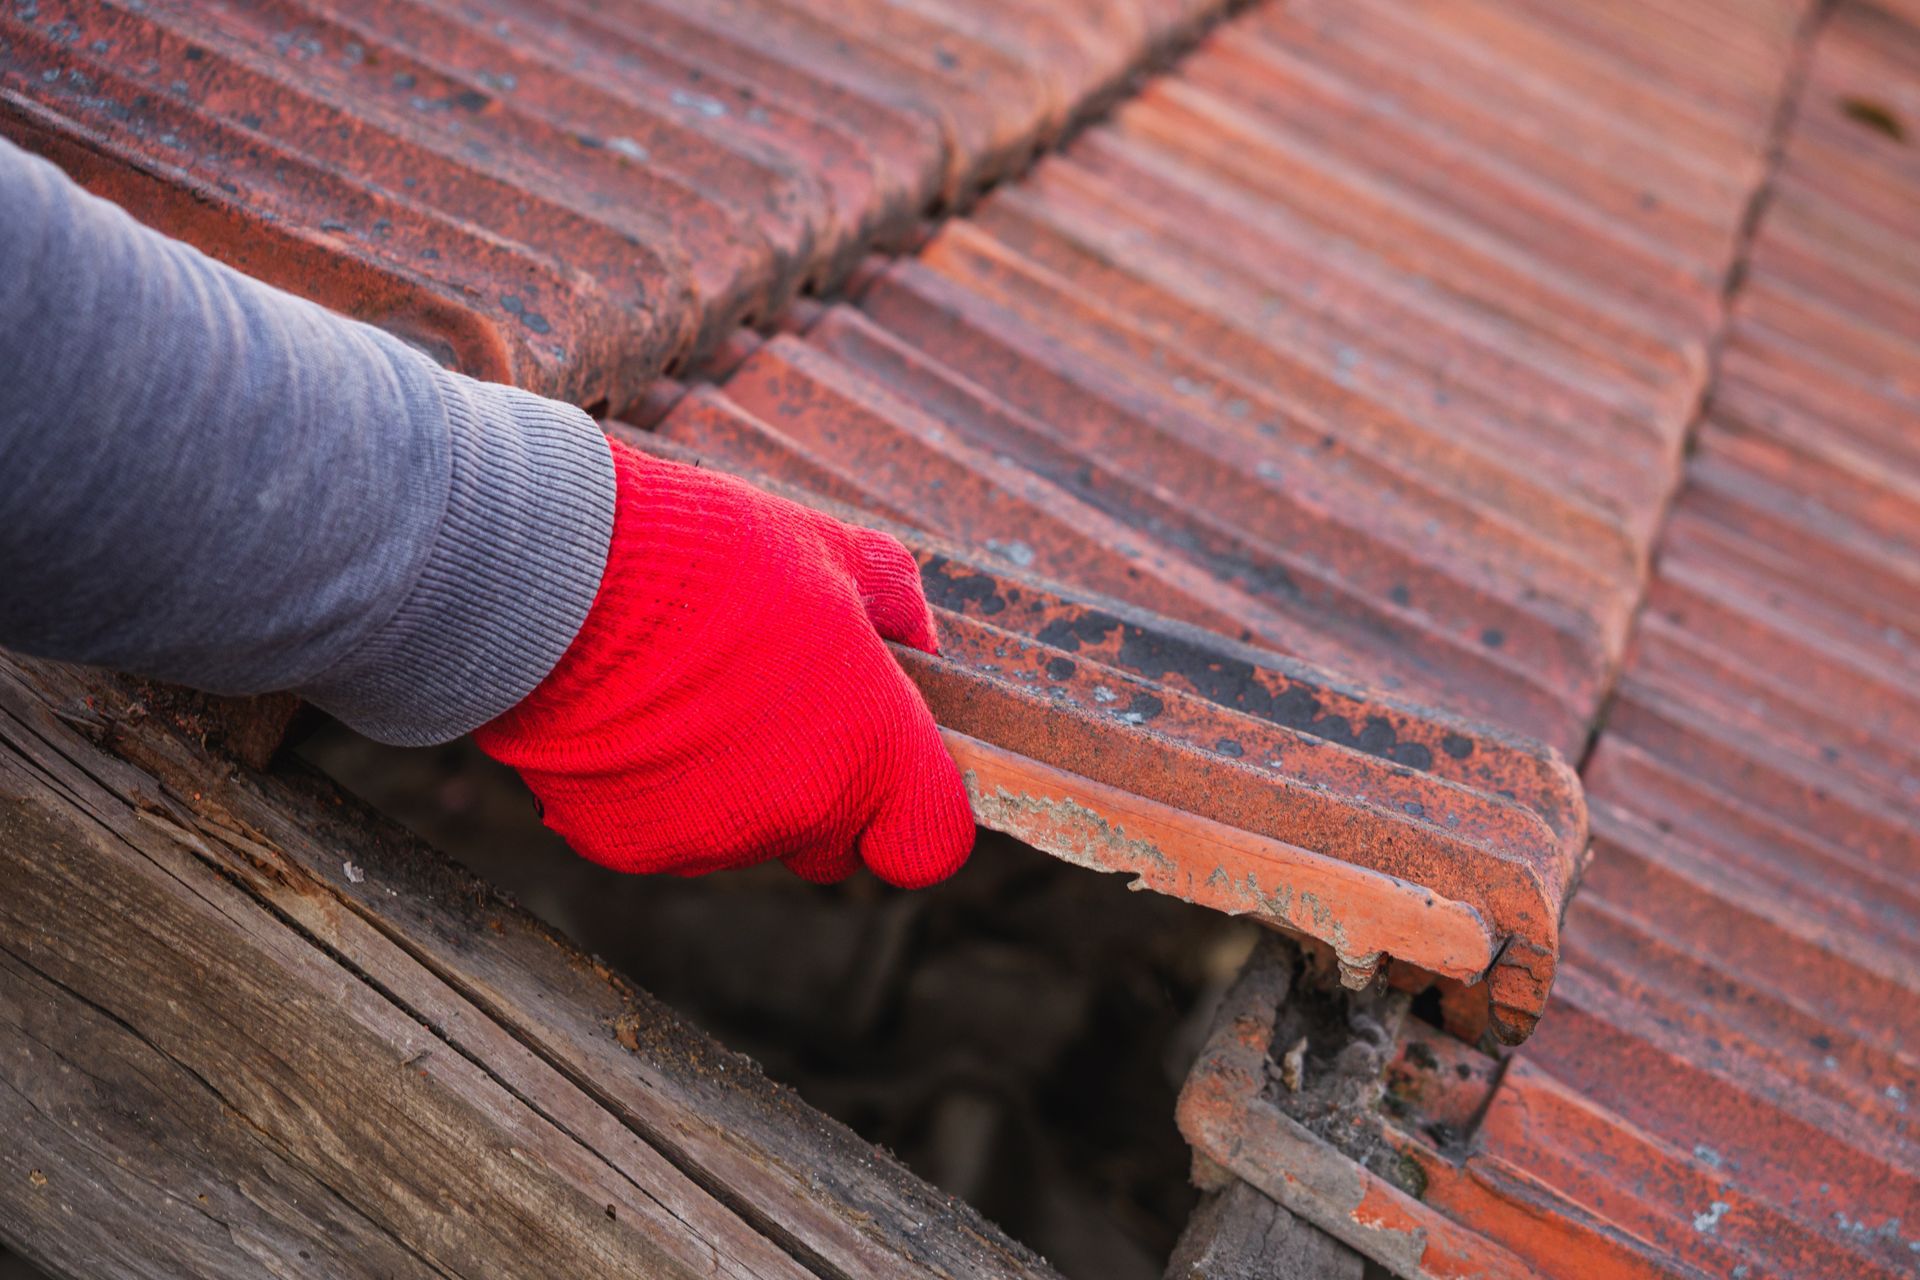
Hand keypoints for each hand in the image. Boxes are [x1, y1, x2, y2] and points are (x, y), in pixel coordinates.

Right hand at [475, 438, 974, 887]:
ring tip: (682, 692)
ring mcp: (712, 841)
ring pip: (741, 837)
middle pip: (831, 846)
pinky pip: (658, 833)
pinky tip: (628, 716)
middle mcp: (801, 816)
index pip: (930, 844)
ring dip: (727, 787)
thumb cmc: (714, 559)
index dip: (913, 812)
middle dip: (817, 795)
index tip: (887, 768)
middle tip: (772, 711)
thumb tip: (918, 638)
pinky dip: (650, 791)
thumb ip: (896, 603)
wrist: (571, 586)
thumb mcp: (832, 549)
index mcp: (872, 752)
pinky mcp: (628, 847)